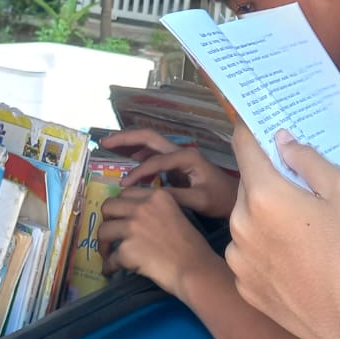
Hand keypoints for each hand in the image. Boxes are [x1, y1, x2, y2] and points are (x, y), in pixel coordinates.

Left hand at [98, 186, 223, 297]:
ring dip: (103, 244)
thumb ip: (156, 211)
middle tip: (112, 232)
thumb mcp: (176, 215)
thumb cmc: (191, 246)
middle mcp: (142, 207)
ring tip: (108, 253)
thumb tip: (134, 218)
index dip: (121, 206)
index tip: (121, 216)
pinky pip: (110, 258)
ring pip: (103, 230)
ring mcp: (133, 227)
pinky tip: (111, 270)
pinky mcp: (127, 249)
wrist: (195, 268)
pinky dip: (109, 266)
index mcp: (157, 196)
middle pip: (109, 206)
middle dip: (107, 219)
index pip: (127, 193)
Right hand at [99, 129, 239, 216]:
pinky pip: (153, 154)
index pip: (155, 161)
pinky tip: (128, 162)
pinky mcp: (177, 164)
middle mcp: (181, 151)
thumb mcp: (200, 201)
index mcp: (187, 158)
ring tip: (109, 146)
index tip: (123, 185)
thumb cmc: (221, 199)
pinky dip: (138, 155)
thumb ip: (176, 197)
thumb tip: (151, 197)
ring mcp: (179, 156)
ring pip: (150, 143)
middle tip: (104, 141)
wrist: (235, 199)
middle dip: (126, 137)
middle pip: (149, 137)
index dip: (138, 172)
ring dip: (130, 143)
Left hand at [226, 124, 339, 338]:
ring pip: (248, 222)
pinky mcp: (245, 288)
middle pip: (249, 186)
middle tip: (304, 190)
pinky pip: (250, 255)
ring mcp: (239, 261)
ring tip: (307, 233)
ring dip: (267, 218)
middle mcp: (241, 225)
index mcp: (264, 195)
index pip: (244, 145)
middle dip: (270, 180)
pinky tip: (299, 261)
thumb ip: (309, 159)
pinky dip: (267, 250)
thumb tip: (282, 141)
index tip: (263, 127)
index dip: (253, 131)